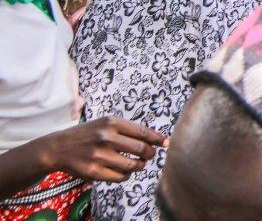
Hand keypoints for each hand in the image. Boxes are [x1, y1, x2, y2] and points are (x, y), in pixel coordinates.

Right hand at [44, 118, 165, 182]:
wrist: (58, 147)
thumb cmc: (88, 134)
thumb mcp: (106, 123)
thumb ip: (128, 130)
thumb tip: (155, 139)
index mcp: (112, 122)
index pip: (143, 132)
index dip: (158, 139)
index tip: (166, 143)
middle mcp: (106, 138)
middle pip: (141, 149)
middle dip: (150, 154)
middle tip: (150, 155)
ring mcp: (99, 155)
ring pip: (132, 165)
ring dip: (139, 166)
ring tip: (138, 164)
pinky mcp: (93, 171)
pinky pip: (120, 177)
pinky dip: (126, 175)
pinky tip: (124, 171)